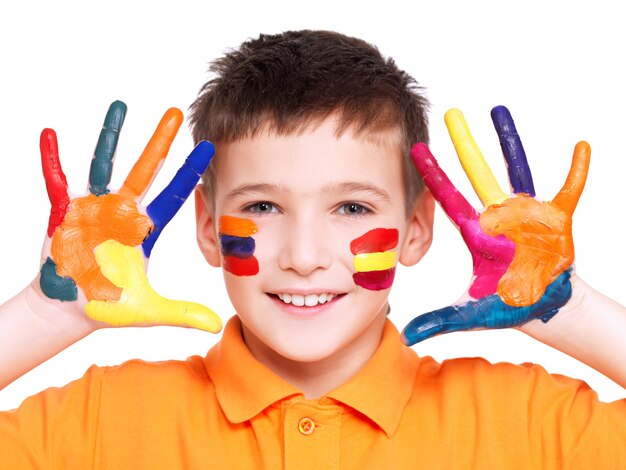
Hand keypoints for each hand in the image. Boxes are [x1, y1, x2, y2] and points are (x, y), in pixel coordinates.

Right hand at [38, 101, 221, 332]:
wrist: (70, 307)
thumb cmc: (108, 305)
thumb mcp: (148, 310)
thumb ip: (181, 314)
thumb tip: (216, 326)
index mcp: (145, 229)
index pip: (174, 196)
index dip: (190, 173)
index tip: (209, 149)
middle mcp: (123, 211)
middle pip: (145, 170)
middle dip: (160, 142)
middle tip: (175, 112)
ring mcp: (94, 208)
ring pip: (104, 164)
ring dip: (111, 136)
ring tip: (120, 106)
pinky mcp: (66, 212)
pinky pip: (58, 181)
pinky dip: (53, 160)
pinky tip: (50, 135)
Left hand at [402, 106, 589, 345]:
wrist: (544, 306)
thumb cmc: (507, 305)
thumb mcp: (472, 313)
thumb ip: (440, 321)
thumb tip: (406, 338)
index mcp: (477, 233)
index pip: (448, 198)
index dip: (432, 175)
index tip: (415, 149)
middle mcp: (497, 216)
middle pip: (476, 173)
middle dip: (463, 145)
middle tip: (449, 114)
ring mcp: (526, 213)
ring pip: (515, 168)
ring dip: (508, 140)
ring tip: (497, 109)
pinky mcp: (556, 217)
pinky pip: (568, 189)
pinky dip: (576, 171)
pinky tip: (581, 147)